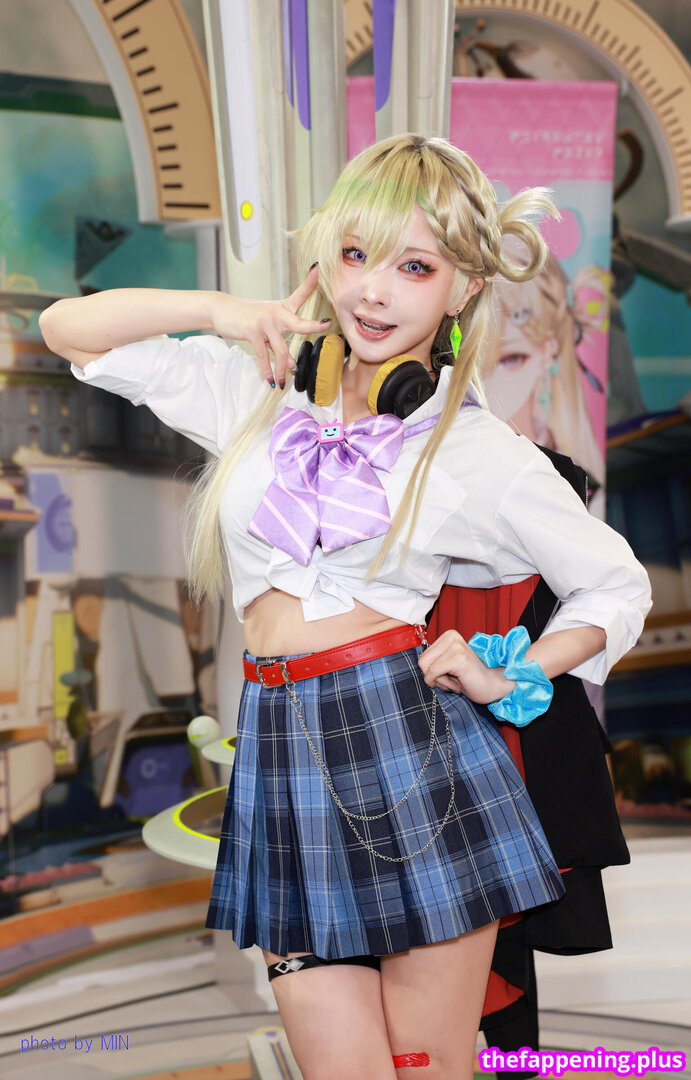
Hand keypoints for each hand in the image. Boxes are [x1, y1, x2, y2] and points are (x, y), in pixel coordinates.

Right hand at [210, 265, 329, 386]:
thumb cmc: (245, 318)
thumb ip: (279, 344)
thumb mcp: (266, 327)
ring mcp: (265, 321)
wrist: (221, 310)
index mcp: (282, 309)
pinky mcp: (253, 331)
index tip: (317, 268)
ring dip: (281, 369)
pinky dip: (267, 369)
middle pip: (299, 323)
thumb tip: (291, 364)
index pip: (299, 295)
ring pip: (280, 350)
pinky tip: (269, 379)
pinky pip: (264, 355)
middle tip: (326, 325)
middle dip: (314, 325)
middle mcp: (276, 313)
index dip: (310, 282)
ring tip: (282, 382)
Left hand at [418, 629, 515, 703]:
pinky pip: (433, 674)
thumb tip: (415, 663)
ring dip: (441, 681)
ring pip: (427, 668)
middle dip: (435, 676)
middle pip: (422, 662)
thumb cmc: (469, 679)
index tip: (450, 675)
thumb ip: (432, 661)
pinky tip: (459, 685)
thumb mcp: (446, 665)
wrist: (492, 687)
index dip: (433, 672)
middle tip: (454, 679)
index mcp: (448, 635)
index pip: (422, 657)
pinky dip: (444, 685)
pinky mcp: (458, 658)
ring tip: (458, 680)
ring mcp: (456, 646)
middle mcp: (451, 636)